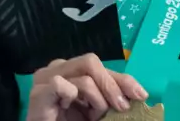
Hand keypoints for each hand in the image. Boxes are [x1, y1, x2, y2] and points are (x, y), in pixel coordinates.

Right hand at [25, 53, 147, 120]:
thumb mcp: (97, 108)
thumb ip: (112, 97)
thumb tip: (140, 94)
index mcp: (72, 69)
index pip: (101, 66)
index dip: (123, 79)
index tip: (141, 95)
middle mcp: (58, 68)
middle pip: (91, 62)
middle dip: (112, 86)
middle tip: (121, 108)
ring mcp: (45, 78)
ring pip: (83, 77)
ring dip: (96, 100)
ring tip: (93, 116)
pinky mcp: (38, 92)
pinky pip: (62, 85)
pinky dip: (72, 97)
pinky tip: (69, 108)